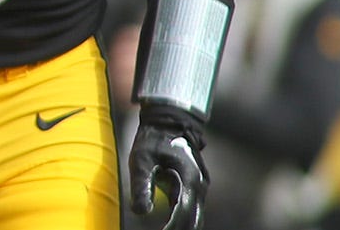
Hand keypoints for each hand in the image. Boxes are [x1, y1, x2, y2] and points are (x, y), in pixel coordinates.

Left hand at [125, 105, 209, 229]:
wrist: (169, 121)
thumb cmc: (154, 138)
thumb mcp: (141, 159)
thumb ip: (142, 185)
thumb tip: (140, 212)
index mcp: (189, 179)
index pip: (184, 212)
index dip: (173, 226)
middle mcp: (199, 185)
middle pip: (193, 218)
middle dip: (180, 228)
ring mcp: (198, 186)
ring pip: (193, 214)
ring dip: (180, 224)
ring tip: (165, 229)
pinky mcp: (193, 186)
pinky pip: (189, 206)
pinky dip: (180, 217)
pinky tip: (170, 224)